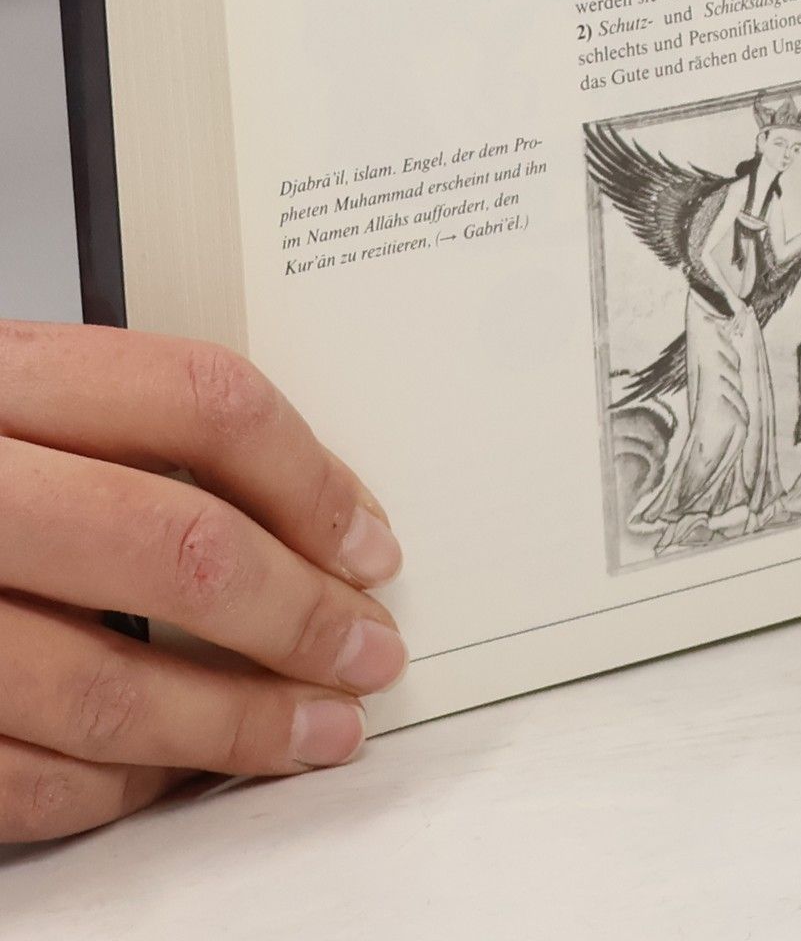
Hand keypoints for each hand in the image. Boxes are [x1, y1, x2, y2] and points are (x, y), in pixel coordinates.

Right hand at [0, 323, 404, 842]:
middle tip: (369, 655)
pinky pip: (14, 781)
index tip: (371, 543)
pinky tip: (173, 776)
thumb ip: (116, 437)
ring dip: (233, 728)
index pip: (201, 402)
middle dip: (299, 618)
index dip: (313, 478)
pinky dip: (112, 792)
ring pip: (102, 688)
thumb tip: (303, 520)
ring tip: (313, 735)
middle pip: (176, 548)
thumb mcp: (6, 401)